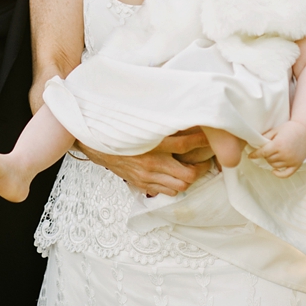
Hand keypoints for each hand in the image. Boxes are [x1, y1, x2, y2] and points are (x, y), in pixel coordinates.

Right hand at [79, 130, 210, 195]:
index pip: (184, 145)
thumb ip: (161, 121)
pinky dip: (175, 186)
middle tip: (205, 160)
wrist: (96, 143)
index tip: (209, 137)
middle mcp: (150, 163)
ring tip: (192, 169)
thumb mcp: (141, 122)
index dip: (201, 141)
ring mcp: (146, 176)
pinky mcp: (141, 183)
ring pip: (179, 186)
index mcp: (151, 144)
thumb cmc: (119, 131)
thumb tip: (182, 114)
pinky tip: (175, 176)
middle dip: (200, 169)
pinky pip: (165, 191)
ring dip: (189, 179)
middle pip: (187, 175)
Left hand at [248, 120, 305, 177]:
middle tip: (267, 149)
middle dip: (265, 155)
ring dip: (271, 161)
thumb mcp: (276, 130)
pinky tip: (274, 171)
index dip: (255, 155)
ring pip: (275, 166)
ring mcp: (291, 160)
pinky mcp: (297, 164)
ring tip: (273, 155)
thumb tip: (255, 144)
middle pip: (268, 159)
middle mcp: (285, 154)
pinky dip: (279, 174)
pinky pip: (286, 174)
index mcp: (278, 145)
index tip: (250, 156)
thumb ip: (265, 137)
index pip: (263, 153)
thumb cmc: (289, 128)